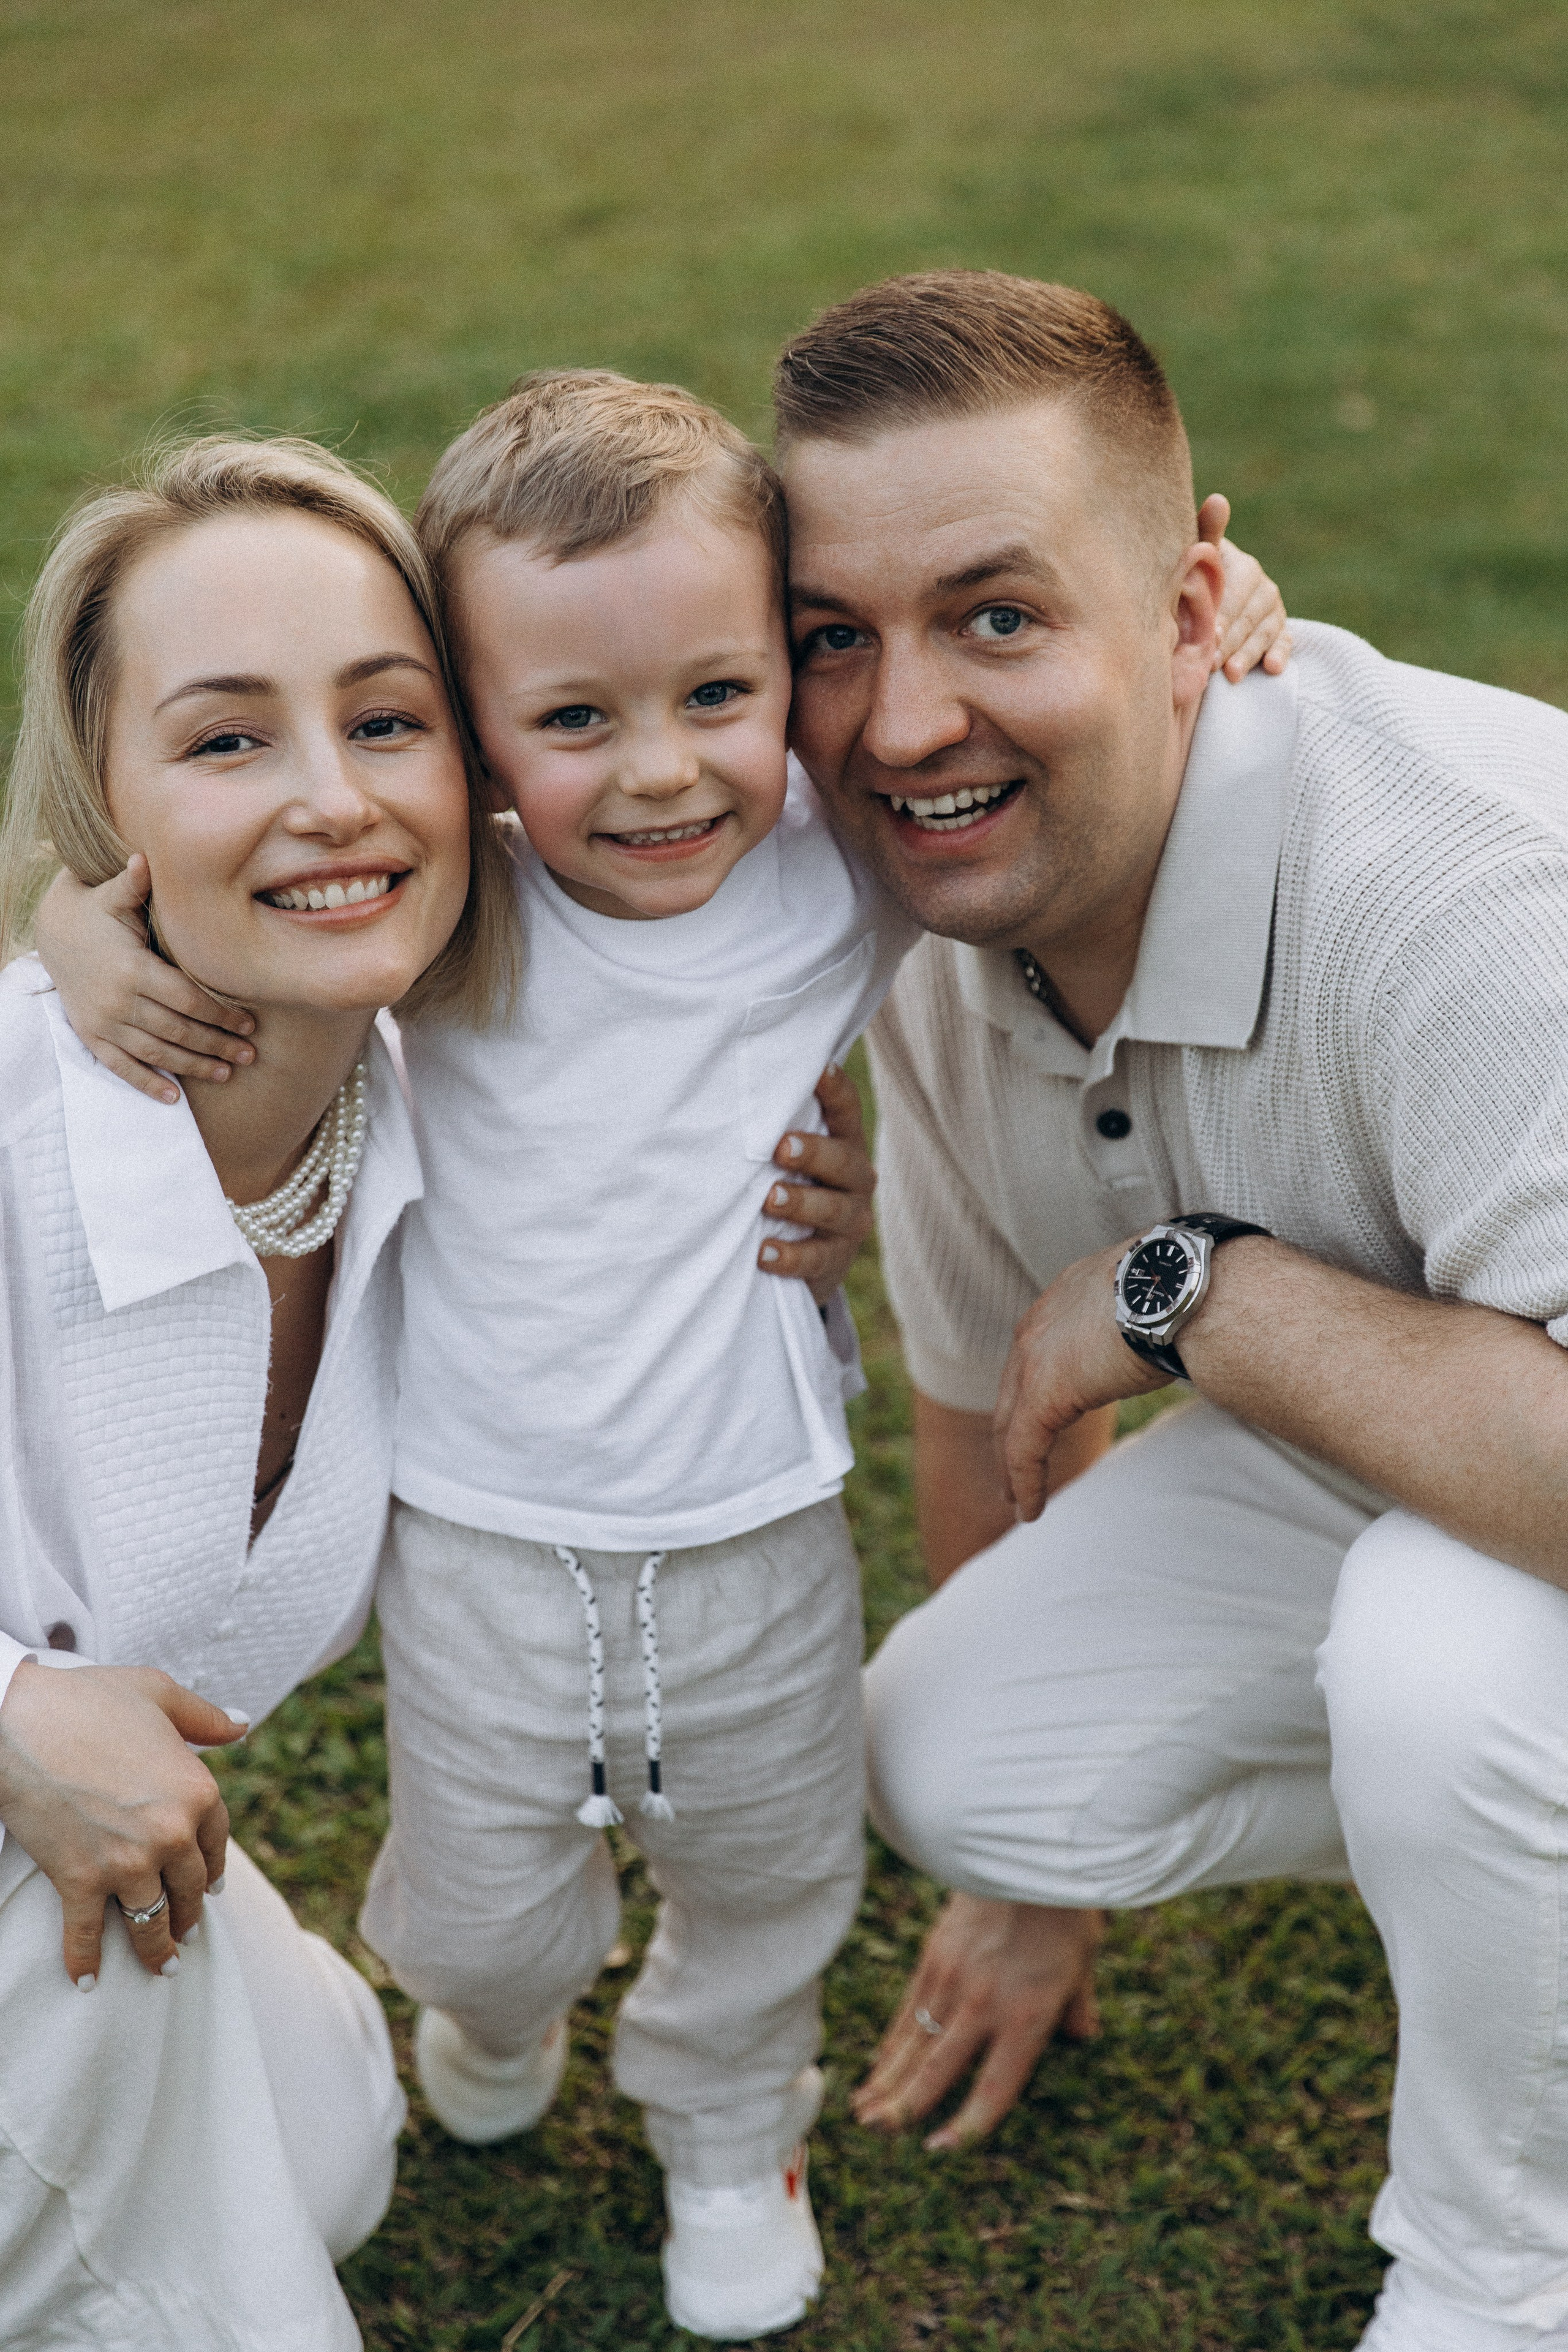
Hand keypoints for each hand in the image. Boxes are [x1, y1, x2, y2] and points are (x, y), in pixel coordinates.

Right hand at [0, 1661, 246, 1984]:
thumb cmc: (89, 1699)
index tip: (210, 1887)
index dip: (213, 1868)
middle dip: (189, 1914)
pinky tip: (87, 1982)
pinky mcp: (81, 1880)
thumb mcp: (160, 1693)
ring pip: (152, 1919)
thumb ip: (204, 1716)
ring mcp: (128, 1862)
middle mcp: (172, 1834)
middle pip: (189, 1888)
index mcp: (198, 1791)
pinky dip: (85, 1962)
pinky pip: (87, 1934)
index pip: (216, 1843)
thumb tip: (243, 1726)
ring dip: (157, 1948)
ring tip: (162, 1966)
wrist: (22, 1721)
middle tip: (187, 1933)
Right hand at [34, 858, 255, 1104]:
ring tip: (226, 1073)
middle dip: (217, 1044)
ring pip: (156, 1052)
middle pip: (178, 1030)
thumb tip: (145, 858)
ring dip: (193, 1066)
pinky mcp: (91, 1035)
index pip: (188, 999)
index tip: (251, 1024)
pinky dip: (146, 1083)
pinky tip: (174, 1099)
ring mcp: (103, 1022)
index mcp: (132, 969)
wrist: (53, 934)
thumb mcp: (112, 895)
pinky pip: (121, 1065)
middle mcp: (118, 1001)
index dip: (221, 1014)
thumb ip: (133, 883)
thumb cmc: (96, 912)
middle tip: (250, 1055)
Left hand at [758, 1063, 875, 1304]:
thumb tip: (726, 1082)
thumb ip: (775, 1127)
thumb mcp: (787, 1156)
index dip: (835, 1090)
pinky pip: (816, 1258)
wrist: (805, 1258)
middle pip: (842, 1160)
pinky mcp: (836, 1260)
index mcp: (844, 1143)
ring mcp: (850, 1221)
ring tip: (770, 1200)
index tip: (818, 1070)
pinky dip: (790, 1255)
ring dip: (801, 1203)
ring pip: (833, 1209)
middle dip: (813, 1153)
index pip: (845, 1110)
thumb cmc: (786, 1184)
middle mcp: (855, 1178)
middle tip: (782, 1148)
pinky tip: (764, 1252)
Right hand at [852, 1894, 1103, 2148]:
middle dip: (906, 2108)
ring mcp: (952, 1979)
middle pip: (938, 2070)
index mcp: (1028, 2017)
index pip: (995, 2087)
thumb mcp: (1084, 1965)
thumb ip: (1077, 2009)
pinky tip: (877, 2063)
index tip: (942, 2149)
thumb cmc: (1064, 1909)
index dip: (969, 2124)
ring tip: (863, 2113)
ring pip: (913, 2043)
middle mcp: (984, 2005)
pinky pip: (908, 2009)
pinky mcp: (933, 1956)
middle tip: (878, 2134)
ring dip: (887, 2080)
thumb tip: (1081, 2036)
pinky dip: (891, 2041)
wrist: (1026, 1852)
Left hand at [993, 1240, 1169, 1521]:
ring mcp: (1034, 1359)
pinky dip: (1025, 1482)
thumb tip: (1176, 1328)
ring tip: (1017, 1500)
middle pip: (1013, 1391)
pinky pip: (1022, 1449)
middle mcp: (1040, 1325)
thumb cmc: (1185, 1291)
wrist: (1180, 1290)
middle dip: (1010, 1431)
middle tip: (1012, 1467)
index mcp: (1065, 1300)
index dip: (1032, 1390)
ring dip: (1011, 1466)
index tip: (1036, 1419)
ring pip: (1010, 1425)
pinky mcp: (1041, 1393)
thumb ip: (1144, 1320)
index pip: (1037, 1353)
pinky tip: (1029, 1511)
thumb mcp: (1153, 1302)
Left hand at [1197, 494, 1292, 682]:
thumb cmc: (1196, 577)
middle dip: (1229, 641)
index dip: (1223, 613)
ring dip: (1248, 654)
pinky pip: (1283, 643)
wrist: (1209, 598)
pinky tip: (1273, 669)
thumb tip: (1218, 499)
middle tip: (1211, 662)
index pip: (1235, 592)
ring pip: (1263, 634)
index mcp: (1243, 567)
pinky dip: (1279, 655)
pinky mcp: (1280, 632)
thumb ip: (1206, 534)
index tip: (1210, 632)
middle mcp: (1263, 587)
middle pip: (1247, 618)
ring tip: (1231, 674)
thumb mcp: (1199, 558)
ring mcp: (1273, 611)